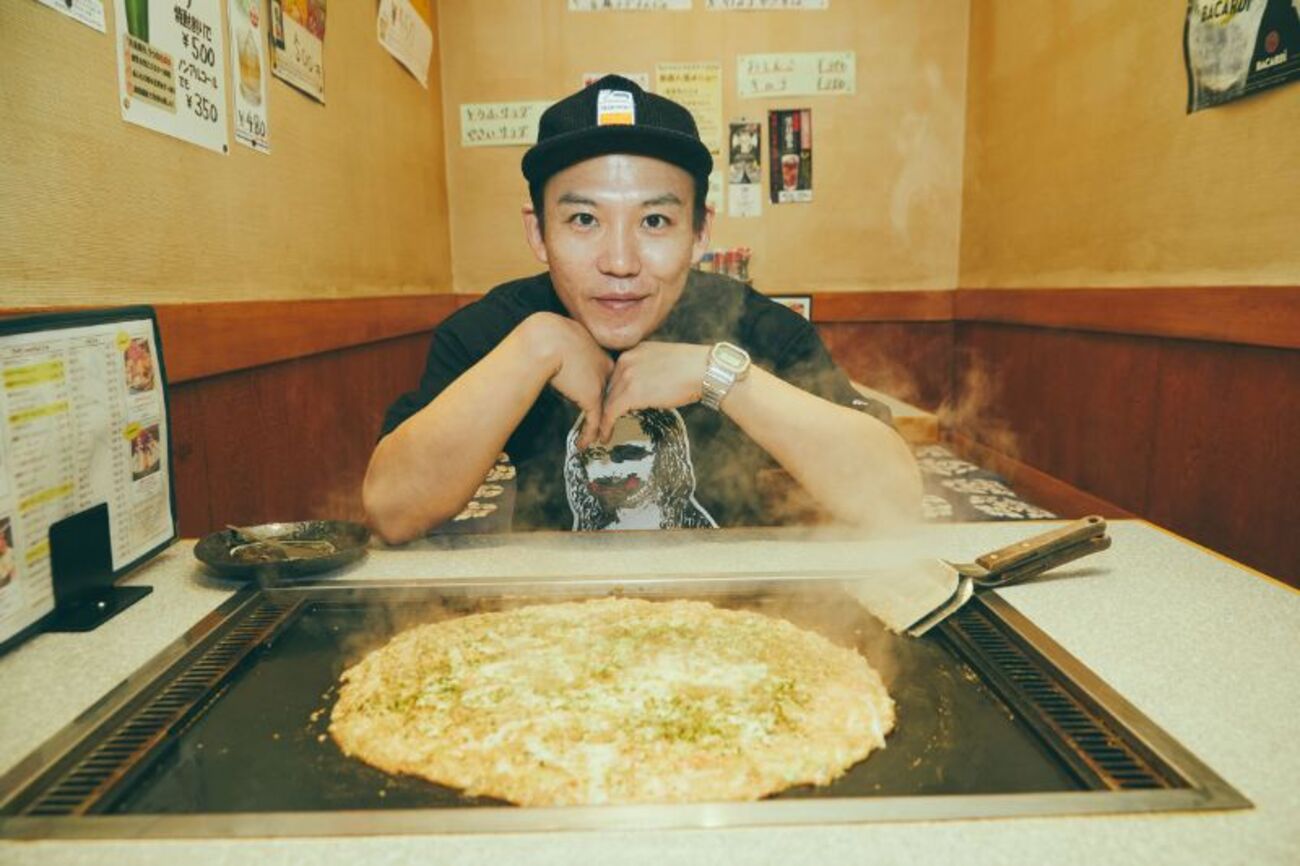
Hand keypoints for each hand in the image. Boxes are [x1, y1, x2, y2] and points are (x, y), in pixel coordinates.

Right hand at [519, 313, 613, 448]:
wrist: (548, 338)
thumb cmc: (550, 334)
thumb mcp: (565, 337)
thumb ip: (569, 348)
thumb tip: (559, 354)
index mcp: (600, 353)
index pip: (609, 377)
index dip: (608, 391)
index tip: (606, 401)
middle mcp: (606, 369)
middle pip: (613, 394)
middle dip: (612, 409)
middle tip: (608, 423)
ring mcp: (600, 384)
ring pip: (607, 409)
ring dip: (602, 426)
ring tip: (601, 438)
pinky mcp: (592, 397)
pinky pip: (594, 421)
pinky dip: (590, 434)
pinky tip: (584, 444)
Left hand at [597, 342, 708, 441]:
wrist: (702, 369)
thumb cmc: (692, 368)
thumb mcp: (663, 361)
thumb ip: (648, 370)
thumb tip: (646, 388)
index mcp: (633, 351)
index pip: (615, 375)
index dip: (612, 394)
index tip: (610, 407)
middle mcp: (625, 360)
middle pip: (608, 388)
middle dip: (605, 406)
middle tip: (601, 422)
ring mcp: (626, 376)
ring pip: (607, 401)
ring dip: (603, 419)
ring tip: (601, 432)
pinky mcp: (630, 393)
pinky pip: (611, 412)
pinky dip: (606, 426)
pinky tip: (605, 436)